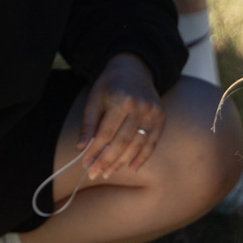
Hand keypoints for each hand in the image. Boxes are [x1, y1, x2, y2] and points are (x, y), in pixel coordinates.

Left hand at [77, 54, 162, 182]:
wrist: (134, 69)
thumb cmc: (110, 85)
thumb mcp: (94, 99)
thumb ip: (89, 124)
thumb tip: (81, 148)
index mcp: (120, 100)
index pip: (106, 133)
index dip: (95, 151)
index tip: (86, 164)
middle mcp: (140, 106)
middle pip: (122, 142)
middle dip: (107, 161)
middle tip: (96, 174)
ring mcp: (153, 113)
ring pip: (137, 145)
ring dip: (122, 162)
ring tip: (108, 172)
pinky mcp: (161, 118)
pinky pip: (152, 142)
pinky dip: (142, 157)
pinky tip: (131, 168)